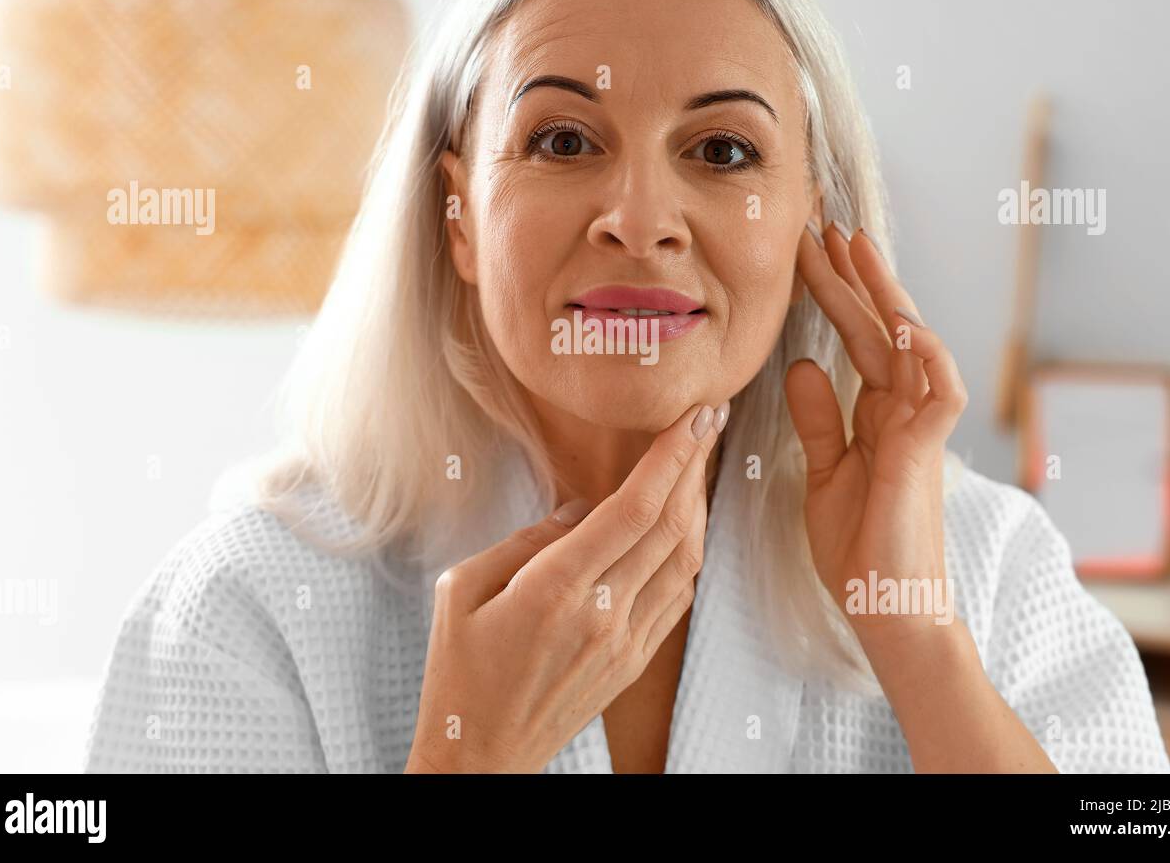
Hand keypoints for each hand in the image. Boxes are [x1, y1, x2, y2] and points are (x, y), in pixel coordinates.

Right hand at [405, 401, 727, 772]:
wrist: (481, 754)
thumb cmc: (459, 669)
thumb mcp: (463, 589)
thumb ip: (526, 541)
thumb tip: (580, 509)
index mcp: (555, 590)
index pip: (633, 509)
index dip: (671, 457)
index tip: (693, 416)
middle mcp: (602, 614)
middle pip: (671, 527)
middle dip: (696, 465)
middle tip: (710, 417)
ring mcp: (626, 641)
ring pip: (685, 559)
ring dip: (699, 504)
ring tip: (700, 460)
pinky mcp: (635, 660)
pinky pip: (677, 595)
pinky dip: (688, 550)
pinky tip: (684, 523)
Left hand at [785, 220, 967, 650]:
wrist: (885, 608)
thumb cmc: (858, 546)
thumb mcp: (825, 471)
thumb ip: (819, 419)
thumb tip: (803, 365)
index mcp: (878, 414)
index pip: (855, 339)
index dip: (835, 294)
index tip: (807, 252)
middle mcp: (902, 412)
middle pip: (879, 329)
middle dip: (853, 276)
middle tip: (826, 225)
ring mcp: (919, 430)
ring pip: (909, 346)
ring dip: (884, 296)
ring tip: (855, 248)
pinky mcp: (926, 455)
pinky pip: (940, 394)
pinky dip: (924, 356)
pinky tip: (901, 321)